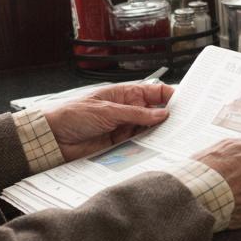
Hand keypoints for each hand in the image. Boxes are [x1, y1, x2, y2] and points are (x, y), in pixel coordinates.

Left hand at [43, 82, 174, 161]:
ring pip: (150, 130)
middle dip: (170, 117)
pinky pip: (138, 144)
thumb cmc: (73, 115)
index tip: (188, 103)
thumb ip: (136, 113)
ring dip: (160, 133)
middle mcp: (127, 109)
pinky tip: (157, 148)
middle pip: (156, 112)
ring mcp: (124, 127)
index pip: (155, 92)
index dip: (171, 96)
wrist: (52, 137)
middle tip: (186, 124)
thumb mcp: (107, 111)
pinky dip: (148, 146)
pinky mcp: (119, 144)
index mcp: (125, 94)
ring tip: (175, 137)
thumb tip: (162, 113)